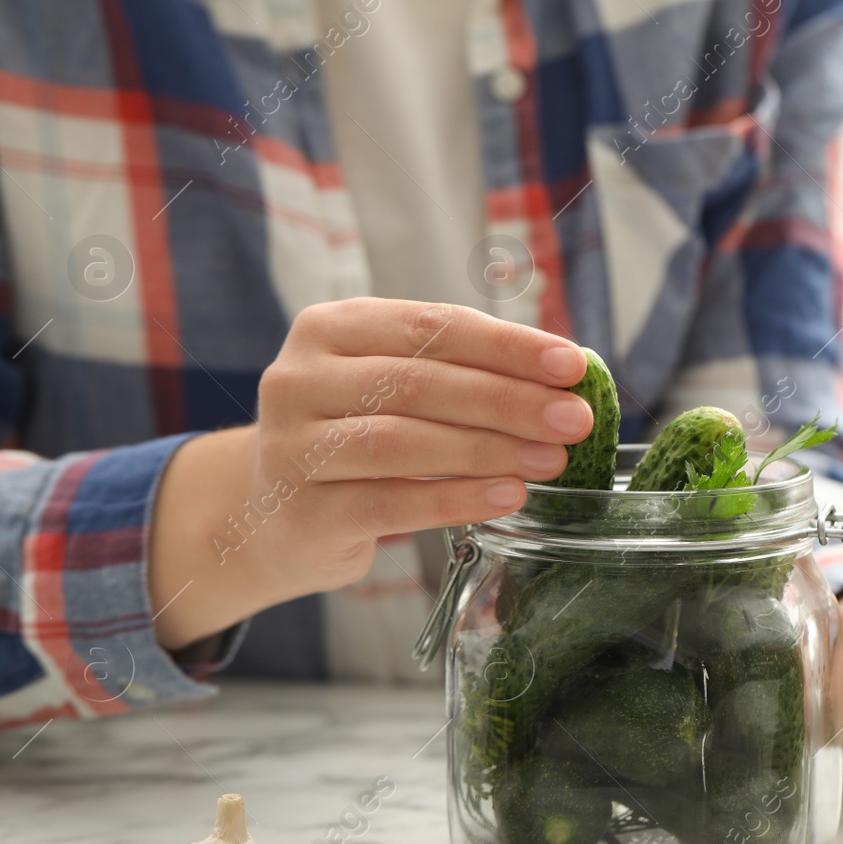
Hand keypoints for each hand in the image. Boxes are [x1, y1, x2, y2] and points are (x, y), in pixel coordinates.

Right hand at [148, 300, 592, 647]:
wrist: (268, 517)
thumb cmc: (356, 441)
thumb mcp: (396, 390)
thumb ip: (464, 374)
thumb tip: (567, 375)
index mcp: (331, 329)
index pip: (430, 326)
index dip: (507, 345)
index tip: (571, 364)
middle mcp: (299, 379)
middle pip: (419, 382)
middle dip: (509, 399)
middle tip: (574, 418)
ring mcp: (292, 447)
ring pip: (403, 441)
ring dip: (489, 450)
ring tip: (552, 459)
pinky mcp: (303, 513)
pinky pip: (391, 504)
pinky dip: (457, 499)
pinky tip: (508, 496)